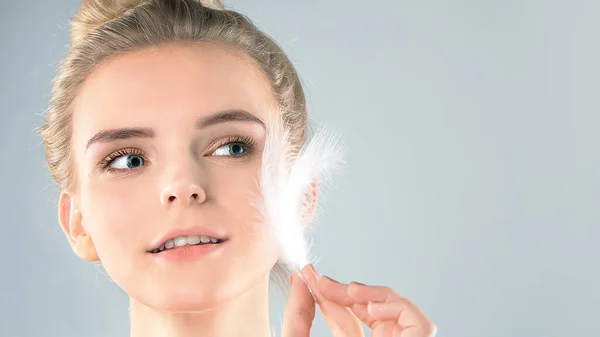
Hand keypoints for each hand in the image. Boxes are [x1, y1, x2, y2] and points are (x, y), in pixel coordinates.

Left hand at [282, 264, 435, 336]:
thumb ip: (298, 317)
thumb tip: (299, 280)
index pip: (351, 316)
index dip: (331, 293)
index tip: (308, 273)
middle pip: (376, 308)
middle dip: (350, 291)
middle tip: (320, 280)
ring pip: (400, 309)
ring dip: (374, 294)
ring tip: (350, 294)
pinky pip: (420, 322)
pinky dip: (397, 308)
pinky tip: (370, 309)